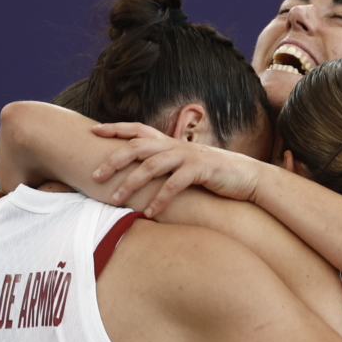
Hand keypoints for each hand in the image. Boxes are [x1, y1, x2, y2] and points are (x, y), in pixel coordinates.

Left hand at [92, 122, 261, 215]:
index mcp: (171, 142)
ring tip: (115, 200)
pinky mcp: (202, 170)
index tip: (92, 131)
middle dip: (113, 160)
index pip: (138, 130)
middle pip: (137, 147)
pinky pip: (175, 185)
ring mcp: (189, 156)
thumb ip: (167, 164)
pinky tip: (148, 212)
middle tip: (93, 176)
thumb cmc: (214, 175)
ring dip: (131, 184)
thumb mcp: (186, 165)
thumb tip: (144, 173)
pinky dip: (160, 199)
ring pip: (152, 166)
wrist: (248, 177)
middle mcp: (177, 145)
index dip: (115, 128)